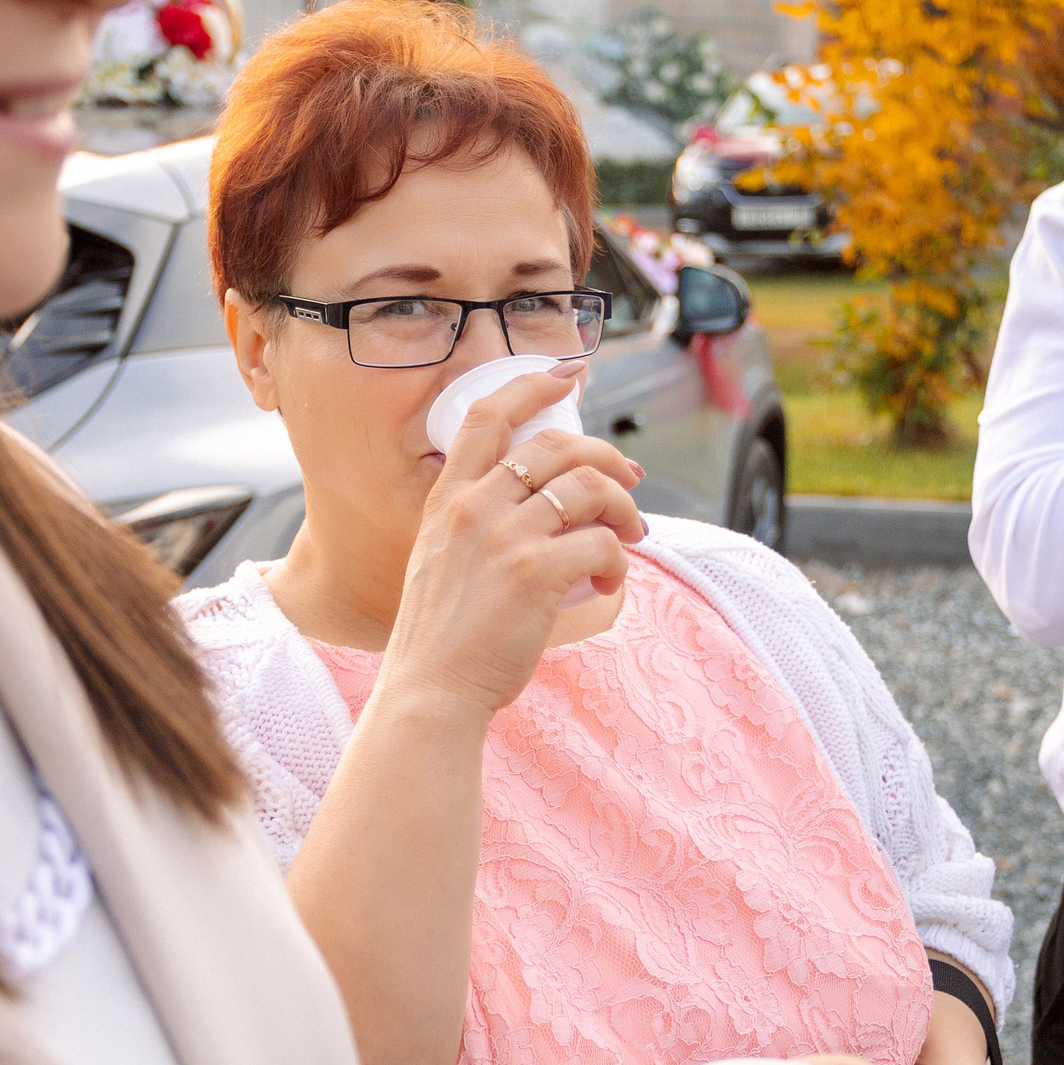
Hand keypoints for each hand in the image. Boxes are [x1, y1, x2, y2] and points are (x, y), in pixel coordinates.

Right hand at [377, 365, 645, 719]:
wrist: (430, 690)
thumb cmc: (440, 638)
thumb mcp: (440, 560)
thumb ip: (477, 526)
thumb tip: (547, 510)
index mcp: (447, 499)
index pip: (487, 415)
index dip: (532, 385)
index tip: (568, 374)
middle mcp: (474, 507)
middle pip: (556, 445)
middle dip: (605, 454)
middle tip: (631, 477)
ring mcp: (506, 537)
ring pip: (589, 487)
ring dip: (625, 507)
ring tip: (633, 533)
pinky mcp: (536, 573)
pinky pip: (603, 544)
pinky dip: (619, 560)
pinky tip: (609, 581)